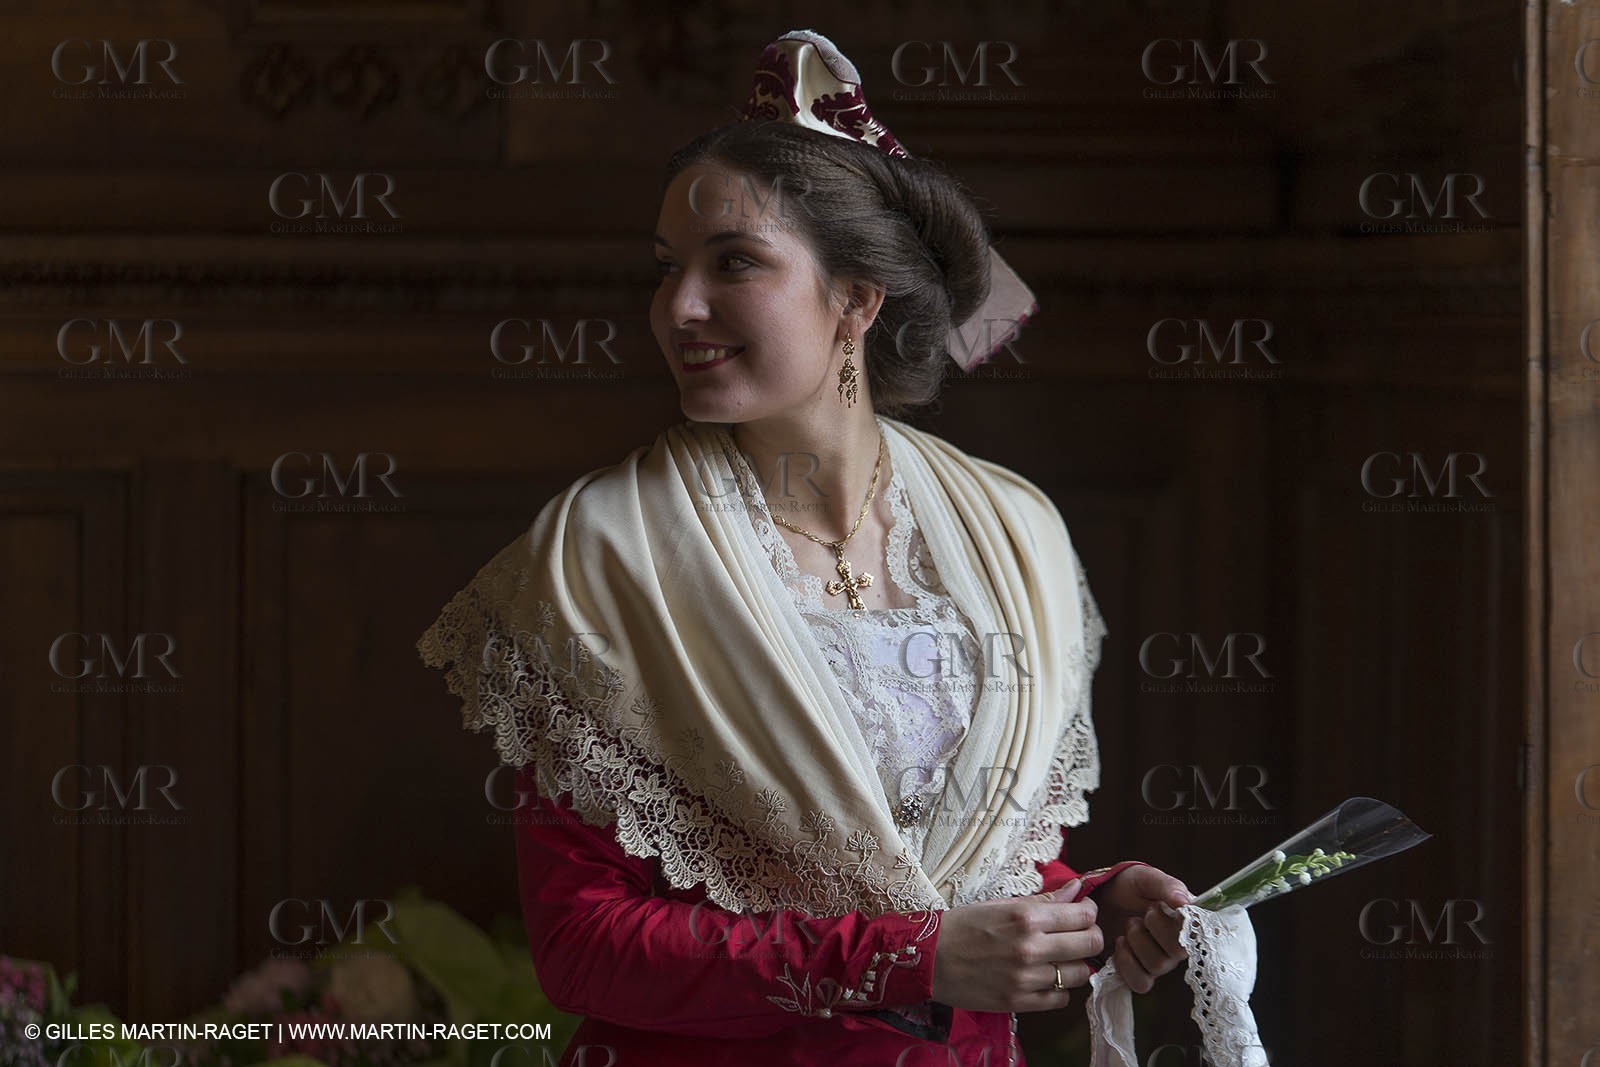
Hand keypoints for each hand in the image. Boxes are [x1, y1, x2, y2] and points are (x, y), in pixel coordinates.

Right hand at [929, 879, 1103, 1012]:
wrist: (928, 958)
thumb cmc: (963, 926)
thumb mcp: (1001, 905)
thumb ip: (1043, 900)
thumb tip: (1077, 889)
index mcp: (1026, 917)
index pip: (1083, 916)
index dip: (1088, 912)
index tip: (1082, 913)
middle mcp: (1030, 947)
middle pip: (1090, 944)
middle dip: (1090, 937)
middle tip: (1078, 936)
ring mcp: (1025, 978)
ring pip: (1080, 974)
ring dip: (1075, 965)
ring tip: (1060, 959)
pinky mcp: (1018, 1002)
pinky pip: (1060, 998)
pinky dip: (1059, 989)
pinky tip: (1045, 978)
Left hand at [1094, 865, 1191, 992]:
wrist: (1101, 899)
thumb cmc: (1129, 887)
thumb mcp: (1146, 878)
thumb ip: (1167, 886)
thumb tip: (1185, 901)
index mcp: (1187, 921)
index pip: (1197, 932)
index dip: (1177, 923)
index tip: (1156, 905)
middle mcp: (1178, 944)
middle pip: (1177, 952)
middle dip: (1153, 929)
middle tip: (1140, 915)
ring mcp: (1160, 961)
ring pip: (1157, 967)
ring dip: (1137, 943)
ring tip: (1128, 924)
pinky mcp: (1141, 974)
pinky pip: (1141, 983)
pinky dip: (1127, 963)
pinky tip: (1120, 944)